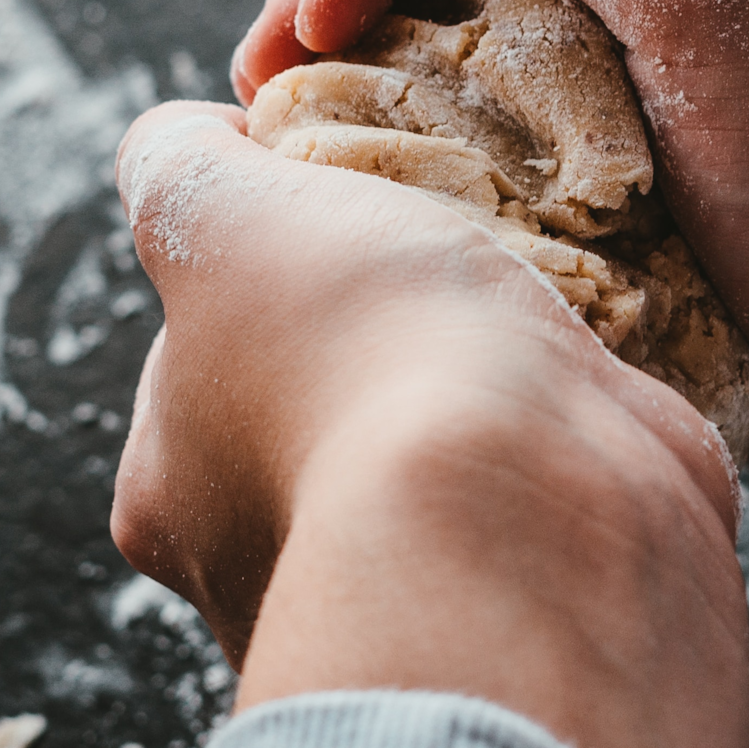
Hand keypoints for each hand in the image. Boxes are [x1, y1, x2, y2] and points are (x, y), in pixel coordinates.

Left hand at [111, 101, 748, 747]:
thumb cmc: (359, 354)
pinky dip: (558, 440)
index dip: (264, 276)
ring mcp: (409, 603)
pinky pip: (538, 496)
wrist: (532, 503)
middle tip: (434, 276)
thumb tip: (184, 144)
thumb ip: (173, 167)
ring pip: (433, 460)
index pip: (196, 361)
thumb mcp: (219, 211)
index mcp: (169, 498)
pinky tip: (579, 387)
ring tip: (522, 326)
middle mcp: (269, 575)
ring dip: (477, 395)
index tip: (336, 230)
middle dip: (373, 346)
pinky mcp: (536, 597)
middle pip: (314, 411)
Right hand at [236, 0, 748, 667]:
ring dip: (364, 96)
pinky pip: (485, 176)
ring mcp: (631, 110)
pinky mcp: (615, 217)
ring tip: (291, 158)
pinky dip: (413, 187)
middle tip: (270, 93)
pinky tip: (365, 226)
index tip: (317, 19)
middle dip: (343, 0)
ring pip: (452, 66)